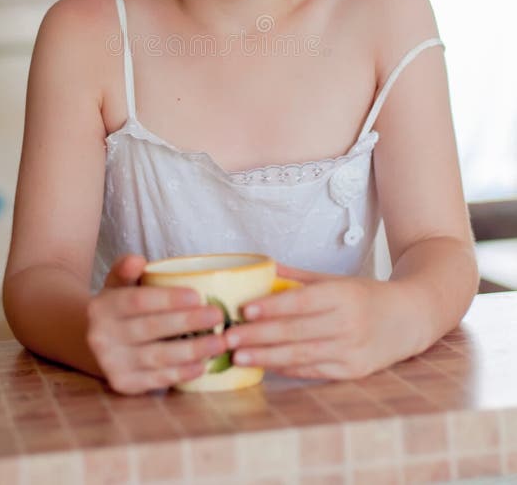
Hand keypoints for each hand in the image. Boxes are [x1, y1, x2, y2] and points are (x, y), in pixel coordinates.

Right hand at [86, 254, 225, 393]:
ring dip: (192, 350)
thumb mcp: (117, 284)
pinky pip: (157, 380)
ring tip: (220, 341)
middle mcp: (101, 337)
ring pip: (158, 357)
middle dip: (188, 322)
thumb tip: (138, 260)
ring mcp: (111, 364)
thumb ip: (126, 269)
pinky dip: (182, 373)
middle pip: (151, 329)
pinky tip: (203, 365)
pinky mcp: (123, 385)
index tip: (197, 295)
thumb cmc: (118, 307)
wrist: (98, 344)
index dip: (168, 299)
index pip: (138, 301)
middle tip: (218, 315)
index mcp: (102, 307)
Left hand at [224, 262, 411, 379]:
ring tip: (237, 357)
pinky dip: (287, 370)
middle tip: (228, 337)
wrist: (410, 317)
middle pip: (295, 332)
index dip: (272, 307)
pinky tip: (264, 367)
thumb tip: (263, 267)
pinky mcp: (353, 371)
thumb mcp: (335, 279)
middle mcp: (347, 323)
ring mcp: (351, 351)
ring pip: (300, 356)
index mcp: (342, 295)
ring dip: (265, 358)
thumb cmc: (366, 295)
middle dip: (258, 336)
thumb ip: (298, 277)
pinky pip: (313, 371)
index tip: (245, 309)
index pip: (301, 303)